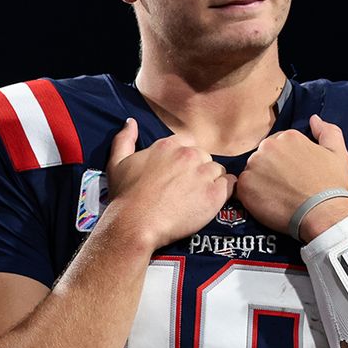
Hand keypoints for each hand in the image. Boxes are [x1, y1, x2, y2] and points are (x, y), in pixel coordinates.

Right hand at [102, 119, 233, 250]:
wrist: (135, 224)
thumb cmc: (125, 197)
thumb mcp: (117, 163)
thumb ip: (125, 139)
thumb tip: (131, 122)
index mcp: (168, 145)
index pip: (188, 144)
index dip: (184, 160)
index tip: (177, 174)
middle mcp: (188, 155)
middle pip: (204, 157)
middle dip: (197, 170)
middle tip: (185, 189)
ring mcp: (203, 174)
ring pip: (217, 171)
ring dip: (210, 181)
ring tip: (197, 198)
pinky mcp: (214, 194)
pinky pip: (230, 185)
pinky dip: (224, 192)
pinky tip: (211, 201)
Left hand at [236, 114, 347, 237]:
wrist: (322, 213)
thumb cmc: (331, 186)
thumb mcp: (338, 154)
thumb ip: (327, 131)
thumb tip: (314, 119)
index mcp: (288, 136)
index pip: (278, 144)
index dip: (286, 161)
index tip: (293, 174)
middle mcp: (267, 147)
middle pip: (263, 156)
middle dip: (271, 169)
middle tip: (286, 186)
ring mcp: (254, 166)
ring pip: (252, 171)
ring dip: (261, 181)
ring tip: (278, 194)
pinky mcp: (244, 185)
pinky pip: (242, 187)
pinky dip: (252, 195)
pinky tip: (268, 202)